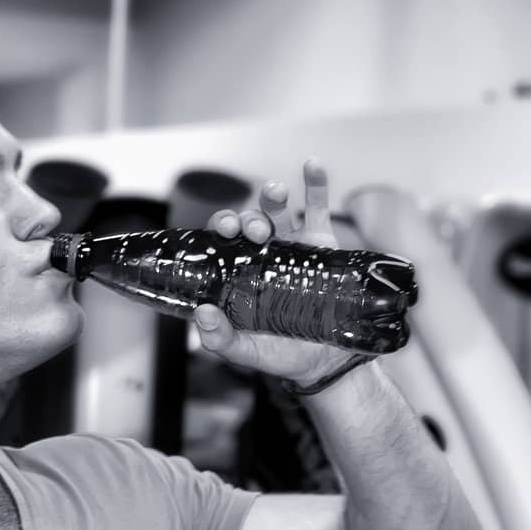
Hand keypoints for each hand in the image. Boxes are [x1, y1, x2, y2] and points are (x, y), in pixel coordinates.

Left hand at [192, 158, 352, 387]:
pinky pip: (318, 209)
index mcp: (239, 276)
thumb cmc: (283, 356)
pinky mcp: (323, 244)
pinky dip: (316, 184)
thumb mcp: (247, 353)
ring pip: (279, 212)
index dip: (220, 231)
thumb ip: (221, 339)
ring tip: (275, 194)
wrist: (329, 363)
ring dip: (274, 198)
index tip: (225, 230)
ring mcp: (292, 247)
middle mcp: (262, 257)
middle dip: (246, 217)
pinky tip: (312, 166)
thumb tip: (202, 313)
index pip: (222, 244)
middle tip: (250, 227)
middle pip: (248, 224)